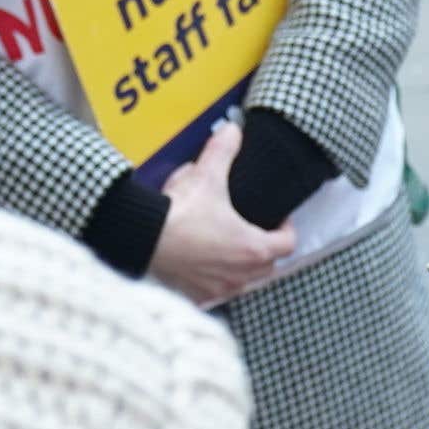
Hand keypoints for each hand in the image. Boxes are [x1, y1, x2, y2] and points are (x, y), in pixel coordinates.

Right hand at [148, 122, 298, 308]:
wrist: (141, 240)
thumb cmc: (178, 215)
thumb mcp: (205, 177)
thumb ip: (223, 151)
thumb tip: (232, 131)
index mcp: (253, 249)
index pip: (288, 244)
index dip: (286, 229)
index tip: (276, 219)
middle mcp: (240, 275)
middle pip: (268, 266)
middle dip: (264, 249)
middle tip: (252, 231)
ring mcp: (218, 290)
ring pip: (243, 282)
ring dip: (240, 267)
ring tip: (228, 247)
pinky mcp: (196, 297)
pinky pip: (215, 293)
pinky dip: (214, 280)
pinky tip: (202, 264)